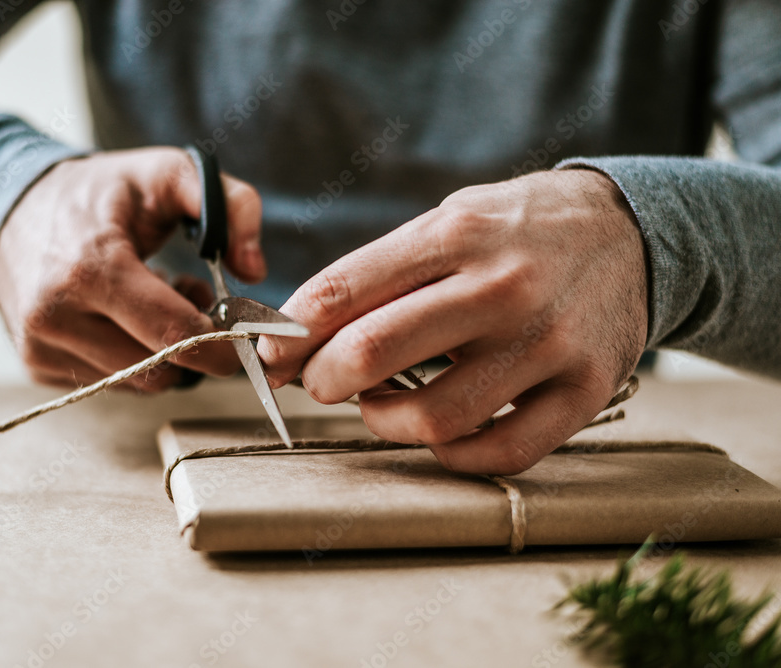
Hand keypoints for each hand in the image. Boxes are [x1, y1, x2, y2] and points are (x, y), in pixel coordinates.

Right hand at [0, 147, 265, 389]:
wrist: (11, 205)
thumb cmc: (101, 191)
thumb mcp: (169, 171)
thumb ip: (231, 205)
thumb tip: (254, 270)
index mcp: (91, 267)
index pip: (173, 334)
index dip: (221, 345)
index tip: (245, 338)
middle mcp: (56, 314)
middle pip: (158, 369)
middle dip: (194, 347)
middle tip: (195, 299)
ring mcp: (40, 345)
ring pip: (136, 384)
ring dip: (163, 354)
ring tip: (156, 302)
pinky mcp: (35, 364)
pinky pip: (109, 383)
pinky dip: (131, 359)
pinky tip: (123, 318)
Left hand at [259, 169, 647, 473]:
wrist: (630, 232)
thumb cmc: (517, 232)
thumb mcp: (450, 223)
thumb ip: (382, 275)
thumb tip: (302, 335)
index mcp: (458, 234)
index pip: (346, 290)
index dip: (291, 332)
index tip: (272, 353)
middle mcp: (503, 287)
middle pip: (374, 351)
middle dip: (322, 378)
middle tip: (318, 381)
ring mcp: (549, 343)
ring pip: (434, 416)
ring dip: (383, 420)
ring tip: (380, 401)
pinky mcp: (585, 390)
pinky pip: (502, 452)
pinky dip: (451, 455)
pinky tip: (438, 432)